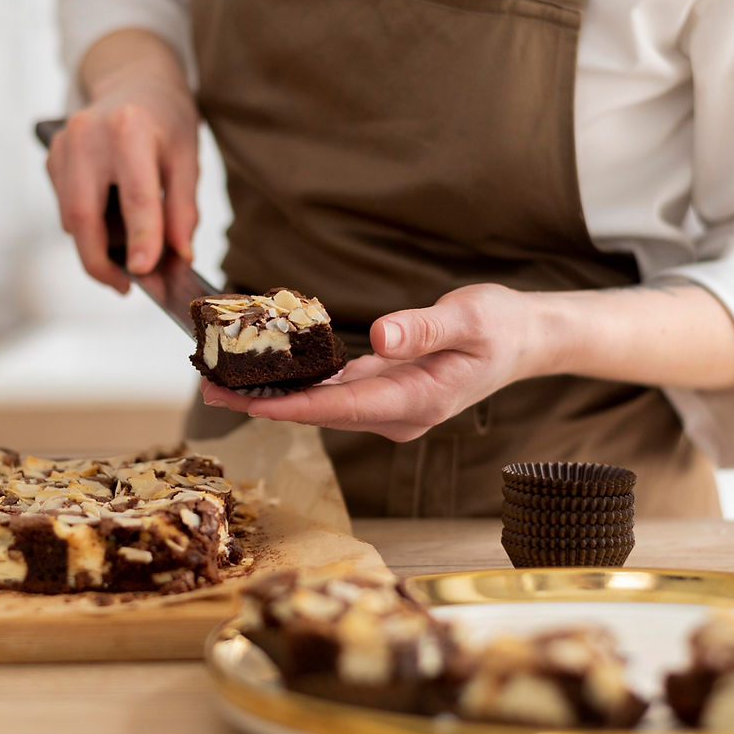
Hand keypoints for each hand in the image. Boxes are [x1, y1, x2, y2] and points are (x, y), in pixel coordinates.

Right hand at [45, 29, 199, 291]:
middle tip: (124, 287)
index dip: (140, 239)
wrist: (134, 81)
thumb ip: (184, 209)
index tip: (144, 272)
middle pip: (83, 215)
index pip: (136, 196)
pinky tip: (111, 222)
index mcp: (130, 130)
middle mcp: (87, 136)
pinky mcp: (52, 159)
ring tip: (127, 250)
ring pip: (71, 218)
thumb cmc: (166, 122)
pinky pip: (66, 209)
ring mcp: (63, 147)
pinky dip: (89, 227)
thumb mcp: (187, 159)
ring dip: (97, 246)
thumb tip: (179, 255)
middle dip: (100, 261)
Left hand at [201, 284, 546, 440]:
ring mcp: (390, 407)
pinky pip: (334, 392)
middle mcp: (399, 414)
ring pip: (323, 405)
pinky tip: (264, 373)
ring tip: (221, 384)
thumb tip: (381, 337)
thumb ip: (426, 329)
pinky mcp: (383, 393)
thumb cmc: (501, 328)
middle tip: (210, 393)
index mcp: (420, 402)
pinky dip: (298, 385)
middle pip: (322, 413)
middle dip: (266, 404)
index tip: (250, 402)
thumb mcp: (472, 319)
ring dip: (275, 396)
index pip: (345, 407)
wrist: (523, 342)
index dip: (295, 406)